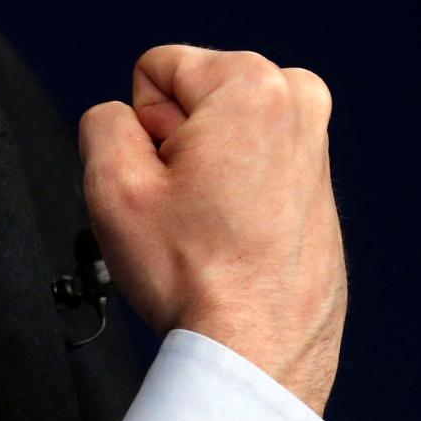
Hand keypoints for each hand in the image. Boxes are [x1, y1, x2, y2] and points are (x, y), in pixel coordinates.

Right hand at [79, 46, 346, 416]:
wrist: (257, 350)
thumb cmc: (196, 276)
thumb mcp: (111, 185)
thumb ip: (102, 121)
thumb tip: (123, 117)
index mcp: (252, 83)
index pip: (155, 70)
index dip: (143, 127)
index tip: (167, 180)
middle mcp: (298, 98)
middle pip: (192, 96)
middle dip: (176, 144)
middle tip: (186, 207)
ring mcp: (315, 140)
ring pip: (220, 131)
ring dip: (205, 169)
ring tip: (212, 223)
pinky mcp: (318, 178)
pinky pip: (252, 162)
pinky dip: (236, 190)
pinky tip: (235, 235)